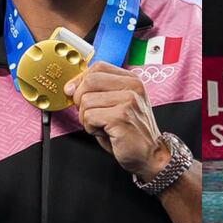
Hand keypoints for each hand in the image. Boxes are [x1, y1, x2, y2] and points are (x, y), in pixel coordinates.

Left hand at [65, 62, 167, 180]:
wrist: (151, 155)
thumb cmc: (131, 132)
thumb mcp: (117, 105)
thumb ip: (99, 91)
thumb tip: (71, 87)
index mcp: (132, 80)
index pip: (98, 67)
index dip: (81, 79)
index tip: (74, 92)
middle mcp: (133, 86)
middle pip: (89, 81)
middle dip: (80, 100)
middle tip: (90, 115)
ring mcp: (129, 100)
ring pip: (86, 101)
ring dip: (87, 118)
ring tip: (103, 126)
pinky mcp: (121, 116)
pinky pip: (89, 117)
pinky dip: (91, 128)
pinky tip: (105, 133)